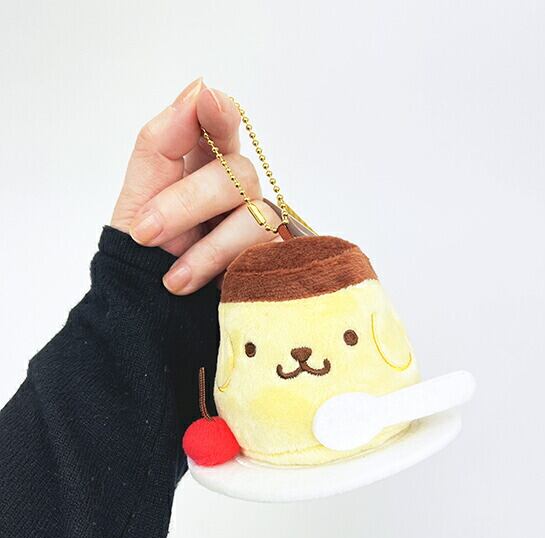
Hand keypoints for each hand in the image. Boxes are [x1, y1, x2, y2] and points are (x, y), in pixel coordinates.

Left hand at [111, 78, 277, 294]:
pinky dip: (221, 267)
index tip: (209, 102)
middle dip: (186, 202)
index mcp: (201, 160)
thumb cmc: (144, 246)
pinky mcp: (267, 253)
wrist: (148, 302)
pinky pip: (262, 251)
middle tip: (146, 233)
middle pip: (236, 171)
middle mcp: (235, 185)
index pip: (221, 122)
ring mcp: (255, 219)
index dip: (220, 113)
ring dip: (208, 248)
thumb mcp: (137, 194)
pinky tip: (190, 283)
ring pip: (255, 213)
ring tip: (171, 278)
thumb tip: (198, 87)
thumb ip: (161, 142)